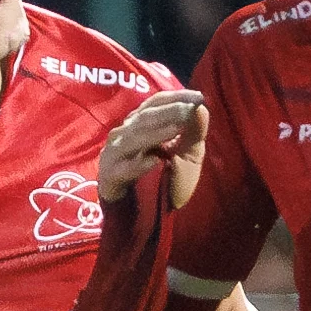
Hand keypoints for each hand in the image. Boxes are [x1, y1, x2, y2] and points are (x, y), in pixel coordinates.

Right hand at [99, 89, 207, 205]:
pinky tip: (155, 161)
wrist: (143, 214)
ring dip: (155, 133)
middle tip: (189, 110)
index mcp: (142, 123)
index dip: (176, 97)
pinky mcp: (109, 176)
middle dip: (168, 112)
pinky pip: (123, 168)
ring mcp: (114, 154)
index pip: (156, 102)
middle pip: (145, 117)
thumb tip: (201, 107)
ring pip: (133, 138)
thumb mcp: (188, 156)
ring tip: (176, 129)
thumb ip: (194, 133)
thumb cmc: (164, 179)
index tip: (199, 97)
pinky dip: (138, 165)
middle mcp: (124, 133)